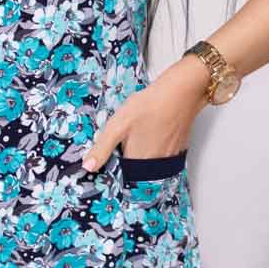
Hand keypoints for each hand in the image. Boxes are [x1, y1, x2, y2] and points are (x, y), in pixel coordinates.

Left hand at [82, 59, 207, 171]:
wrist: (181, 93)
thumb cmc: (150, 106)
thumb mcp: (118, 125)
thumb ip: (102, 148)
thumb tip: (88, 167)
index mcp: (138, 162)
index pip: (122, 175)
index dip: (114, 167)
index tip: (110, 156)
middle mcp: (155, 164)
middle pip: (137, 170)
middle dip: (128, 160)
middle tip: (124, 143)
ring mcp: (169, 157)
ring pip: (150, 163)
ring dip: (142, 154)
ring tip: (138, 135)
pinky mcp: (178, 148)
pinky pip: (162, 155)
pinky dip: (155, 148)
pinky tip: (152, 132)